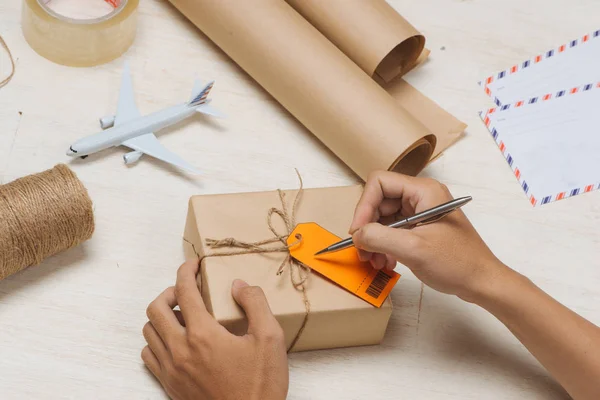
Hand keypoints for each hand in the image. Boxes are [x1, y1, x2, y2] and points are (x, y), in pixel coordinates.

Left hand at [141, 260, 287, 399]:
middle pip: (156, 307)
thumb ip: (255, 304)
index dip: (187, 270)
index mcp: (203, 334)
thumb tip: (238, 285)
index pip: (184, 290)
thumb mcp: (270, 338)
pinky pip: (148, 355)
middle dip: (170, 291)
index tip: (194, 264)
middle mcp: (180, 350)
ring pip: (148, 331)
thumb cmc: (261, 384)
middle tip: (188, 291)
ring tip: (182, 315)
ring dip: (161, 316)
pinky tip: (176, 341)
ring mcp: (171, 369)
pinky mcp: (169, 385)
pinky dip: (156, 341)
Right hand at [350, 171, 507, 301]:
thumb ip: (380, 237)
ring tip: (373, 261)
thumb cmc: (457, 263)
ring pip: (383, 218)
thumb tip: (356, 235)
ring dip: (374, 239)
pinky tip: (385, 262)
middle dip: (368, 227)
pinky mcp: (420, 228)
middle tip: (362, 251)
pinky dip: (384, 245)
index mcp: (423, 191)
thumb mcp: (413, 249)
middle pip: (379, 201)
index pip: (379, 183)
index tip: (357, 232)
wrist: (482, 282)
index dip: (364, 206)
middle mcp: (421, 197)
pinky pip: (392, 230)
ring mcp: (420, 212)